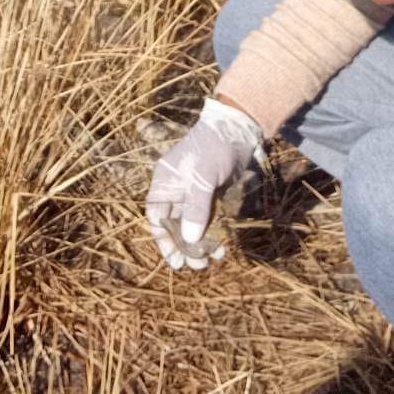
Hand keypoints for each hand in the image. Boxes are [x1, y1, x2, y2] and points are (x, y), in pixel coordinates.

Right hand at [145, 97, 262, 270]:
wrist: (237, 128)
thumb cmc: (214, 147)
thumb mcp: (202, 177)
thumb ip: (196, 207)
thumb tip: (189, 238)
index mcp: (165, 182)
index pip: (156, 216)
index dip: (163, 239)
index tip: (175, 260)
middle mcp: (176, 189)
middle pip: (175, 224)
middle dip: (185, 245)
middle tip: (198, 265)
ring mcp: (194, 192)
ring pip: (192, 225)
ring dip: (201, 242)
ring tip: (214, 258)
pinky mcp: (210, 194)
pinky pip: (208, 219)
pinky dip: (213, 232)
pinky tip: (222, 246)